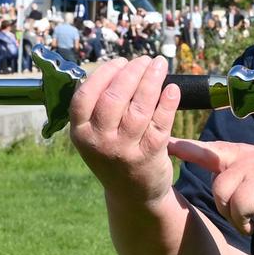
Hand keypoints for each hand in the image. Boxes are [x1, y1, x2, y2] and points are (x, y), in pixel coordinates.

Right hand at [68, 56, 179, 203]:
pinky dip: (167, 103)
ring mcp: (124, 150)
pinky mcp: (150, 155)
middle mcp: (99, 142)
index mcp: (80, 133)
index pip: (85, 96)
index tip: (121, 61)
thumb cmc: (113, 153)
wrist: (132, 194)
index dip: (104, 73)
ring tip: (159, 64)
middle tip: (144, 60)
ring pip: (139, 108)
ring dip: (151, 80)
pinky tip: (173, 89)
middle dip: (131, 72)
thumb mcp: (94, 135)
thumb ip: (98, 106)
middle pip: (113, 98)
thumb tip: (121, 66)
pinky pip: (160, 123)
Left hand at [167, 139, 253, 240]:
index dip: (186, 147)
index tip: (166, 142)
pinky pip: (237, 206)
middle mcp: (247, 157)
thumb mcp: (252, 188)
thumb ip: (232, 180)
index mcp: (243, 156)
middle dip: (224, 205)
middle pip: (214, 181)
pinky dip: (244, 221)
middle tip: (245, 215)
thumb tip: (213, 178)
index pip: (208, 150)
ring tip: (253, 218)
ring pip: (223, 194)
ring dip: (235, 214)